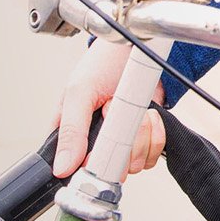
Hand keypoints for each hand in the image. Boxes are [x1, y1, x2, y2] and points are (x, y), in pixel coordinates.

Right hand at [52, 41, 166, 179]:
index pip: (78, 169)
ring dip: (142, 136)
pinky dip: (157, 135)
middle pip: (112, 171)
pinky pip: (154, 153)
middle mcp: (97, 144)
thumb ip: (70, 131)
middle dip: (122, 145)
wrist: (138, 49)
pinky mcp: (145, 138)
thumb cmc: (102, 64)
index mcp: (73, 135)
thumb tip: (62, 167)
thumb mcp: (79, 92)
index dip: (94, 164)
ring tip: (134, 109)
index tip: (102, 146)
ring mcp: (123, 143)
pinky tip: (150, 114)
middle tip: (116, 113)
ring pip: (135, 164)